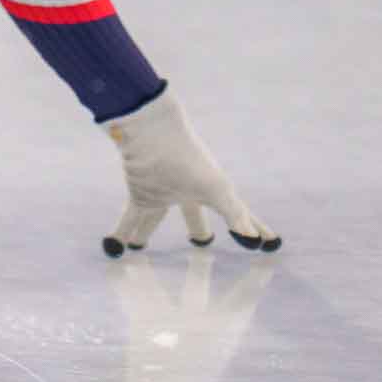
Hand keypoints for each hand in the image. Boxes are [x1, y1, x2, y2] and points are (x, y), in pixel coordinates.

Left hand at [102, 88, 279, 256]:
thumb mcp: (216, 189)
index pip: (239, 215)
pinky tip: (112, 248)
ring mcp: (162, 195)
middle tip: (201, 244)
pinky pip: (129, 219)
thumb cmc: (189, 159)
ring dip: (144, 233)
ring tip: (137, 247)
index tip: (269, 242)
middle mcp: (187, 194)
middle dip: (198, 230)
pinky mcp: (139, 196)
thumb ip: (234, 215)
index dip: (253, 227)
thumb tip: (255, 242)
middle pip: (195, 217)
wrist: (153, 133)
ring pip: (152, 220)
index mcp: (214, 192)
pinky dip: (121, 234)